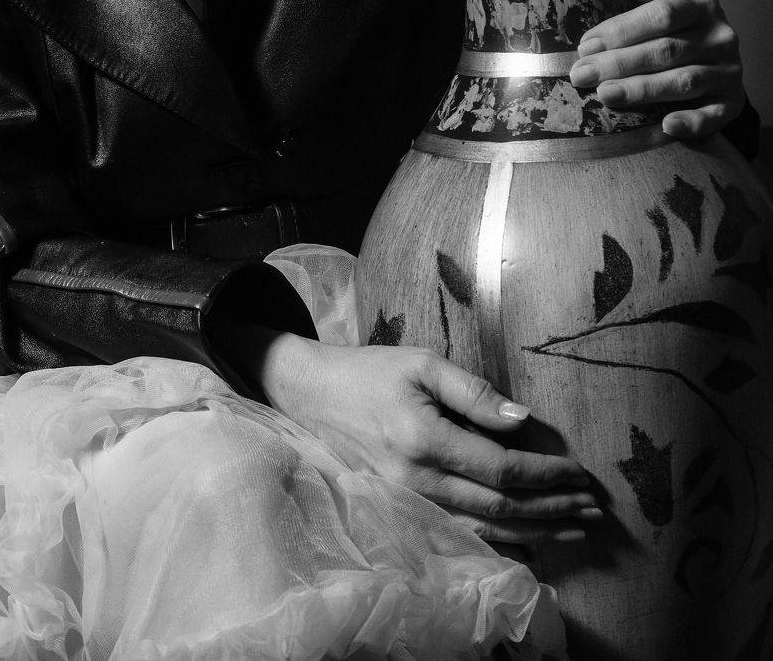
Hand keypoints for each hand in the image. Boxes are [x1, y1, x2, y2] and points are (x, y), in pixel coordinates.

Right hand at [237, 329, 599, 545]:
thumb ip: (474, 392)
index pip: (503, 469)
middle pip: (501, 507)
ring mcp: (408, 502)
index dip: (548, 475)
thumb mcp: (422, 364)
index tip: (582, 473)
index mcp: (425, 440)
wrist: (311, 396)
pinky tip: (529, 539)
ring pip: (485, 529)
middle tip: (594, 508)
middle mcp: (417, 481)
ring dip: (537, 530)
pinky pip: (460, 535)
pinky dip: (501, 540)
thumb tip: (524, 421)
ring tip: (574, 527)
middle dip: (554, 508)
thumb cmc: (370, 371)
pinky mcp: (403, 509)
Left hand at [569, 0, 744, 139]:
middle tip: (582, 74)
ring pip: (683, 81)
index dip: (621, 30)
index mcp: (701, 3)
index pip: (661, 14)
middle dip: (619, 63)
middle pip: (666, 50)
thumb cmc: (675, 24)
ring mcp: (728, 70)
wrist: (715, 57)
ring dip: (642, 90)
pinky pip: (714, 115)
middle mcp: (720, 36)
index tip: (586, 45)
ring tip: (605, 94)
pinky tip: (665, 126)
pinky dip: (692, 122)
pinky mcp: (732, 101)